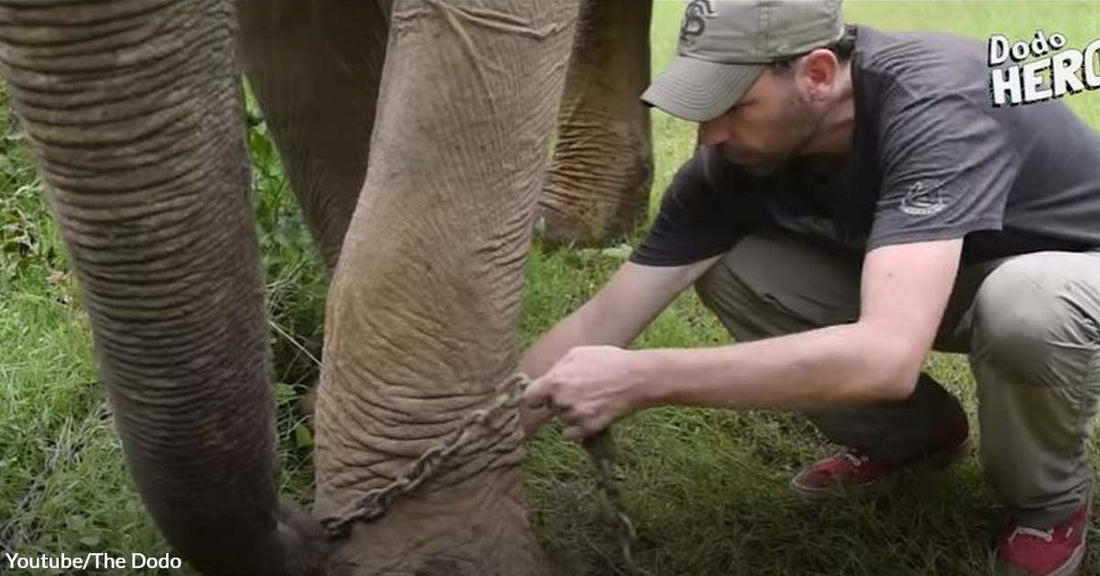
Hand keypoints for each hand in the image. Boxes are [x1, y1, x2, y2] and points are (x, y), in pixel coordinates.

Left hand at [523, 346, 650, 439]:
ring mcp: (575, 416)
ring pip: (562, 419)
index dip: (535, 397)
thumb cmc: (609, 361)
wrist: (637, 378)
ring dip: (571, 413)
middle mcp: (561, 400)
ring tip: (591, 399)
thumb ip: (557, 367)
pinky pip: (571, 433)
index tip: (540, 398)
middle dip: (558, 401)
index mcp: (555, 380)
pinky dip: (578, 427)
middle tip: (578, 392)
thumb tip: (546, 377)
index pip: (529, 397)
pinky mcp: (588, 428)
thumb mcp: (578, 353)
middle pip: (549, 407)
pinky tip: (591, 414)